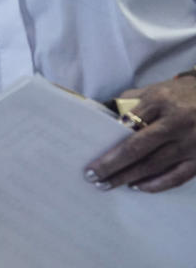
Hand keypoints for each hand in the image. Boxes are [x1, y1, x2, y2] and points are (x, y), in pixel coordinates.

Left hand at [86, 76, 195, 191]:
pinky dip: (156, 185)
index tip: (92, 155)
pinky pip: (177, 177)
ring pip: (155, 165)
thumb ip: (129, 103)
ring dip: (129, 177)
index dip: (109, 141)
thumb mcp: (154, 90)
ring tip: (109, 184)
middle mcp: (176, 123)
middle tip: (93, 177)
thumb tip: (102, 117)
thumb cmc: (179, 95)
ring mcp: (191, 143)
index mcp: (160, 101)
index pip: (127, 124)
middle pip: (138, 149)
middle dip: (113, 166)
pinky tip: (138, 186)